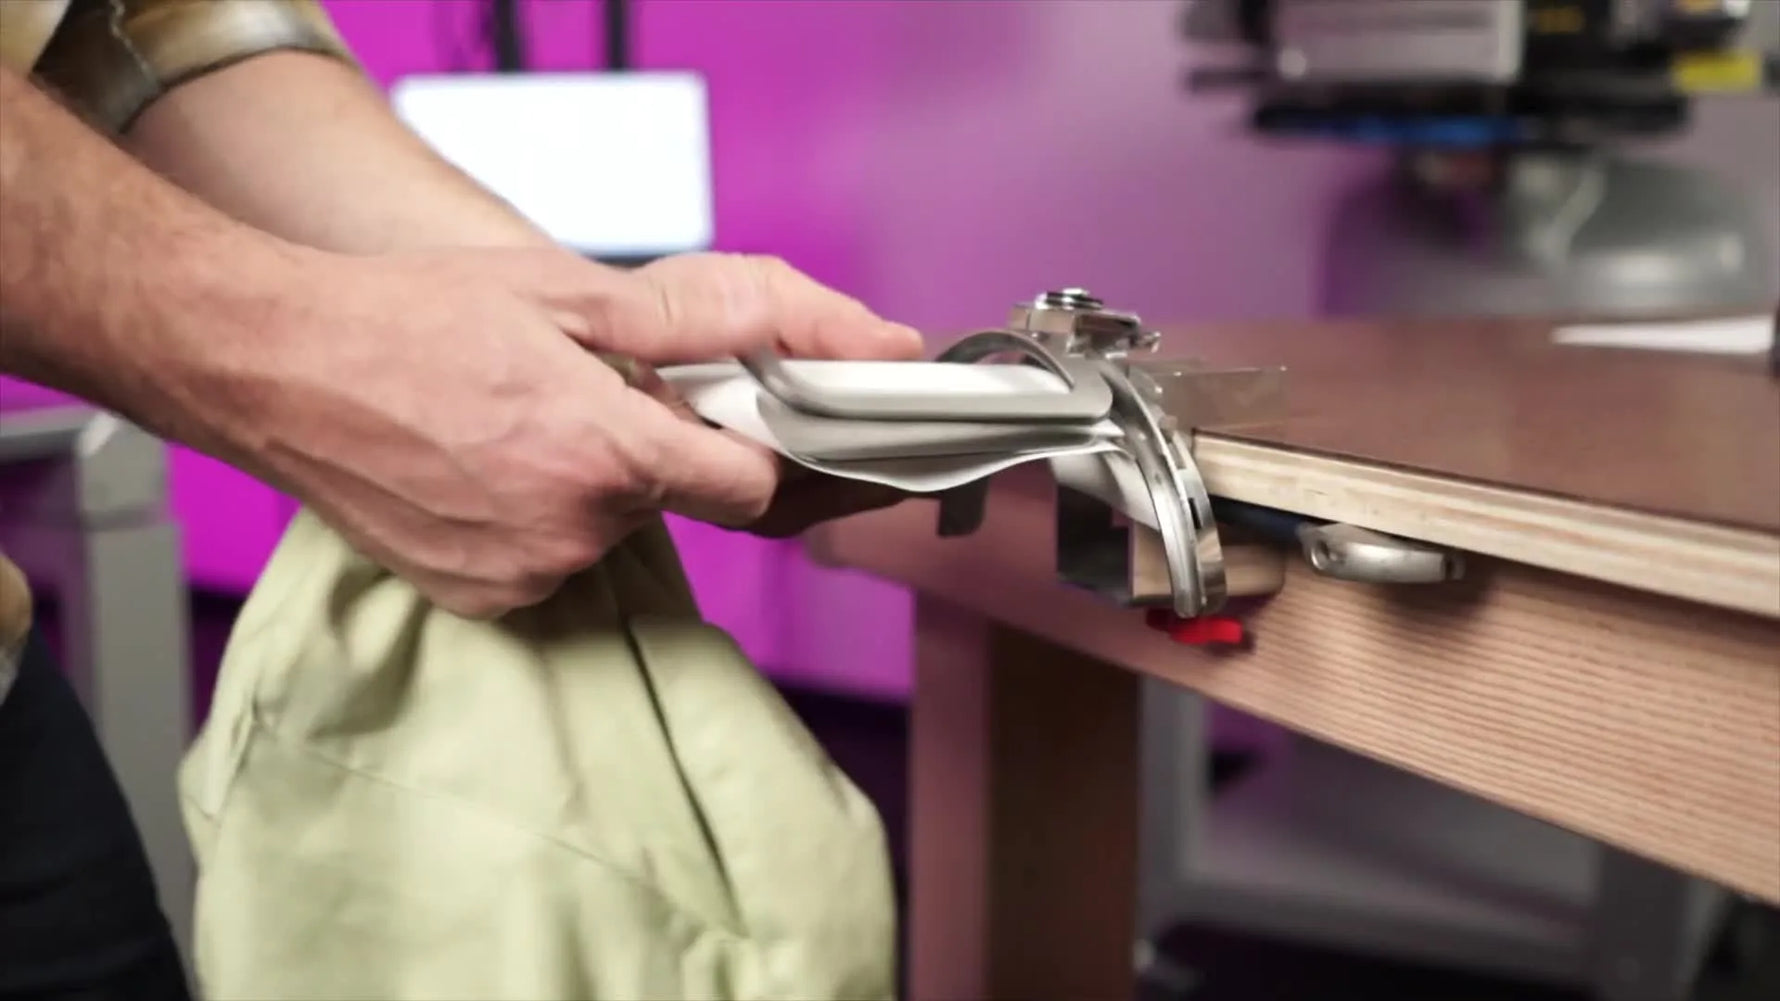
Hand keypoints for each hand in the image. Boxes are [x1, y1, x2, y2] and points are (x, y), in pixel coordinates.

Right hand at [191, 247, 920, 617]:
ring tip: (516, 427)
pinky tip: (482, 470)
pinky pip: (547, 566)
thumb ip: (701, 324)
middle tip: (583, 397)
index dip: (748, 449)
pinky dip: (535, 524)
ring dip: (588, 489)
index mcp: (609, 453)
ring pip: (606, 535)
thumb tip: (820, 334)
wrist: (274, 365)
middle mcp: (573, 532)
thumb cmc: (414, 316)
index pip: (751, 488)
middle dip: (651, 455)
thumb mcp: (569, 294)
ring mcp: (522, 576)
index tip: (725, 419)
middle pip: (673, 505)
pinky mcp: (478, 601)